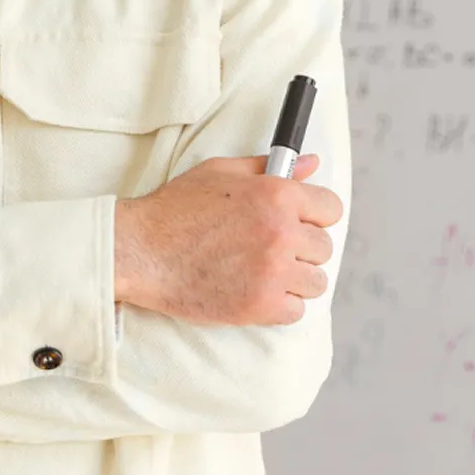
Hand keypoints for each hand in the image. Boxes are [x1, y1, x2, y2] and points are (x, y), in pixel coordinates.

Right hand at [114, 152, 342, 326]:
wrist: (142, 250)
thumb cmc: (177, 208)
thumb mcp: (222, 172)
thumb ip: (268, 167)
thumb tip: (310, 163)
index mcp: (276, 194)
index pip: (331, 208)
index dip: (314, 214)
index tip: (300, 220)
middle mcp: (281, 232)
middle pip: (324, 247)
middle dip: (302, 247)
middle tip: (270, 246)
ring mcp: (273, 271)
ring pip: (316, 282)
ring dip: (295, 278)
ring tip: (264, 270)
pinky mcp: (260, 305)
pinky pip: (296, 311)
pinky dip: (280, 305)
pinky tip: (256, 289)